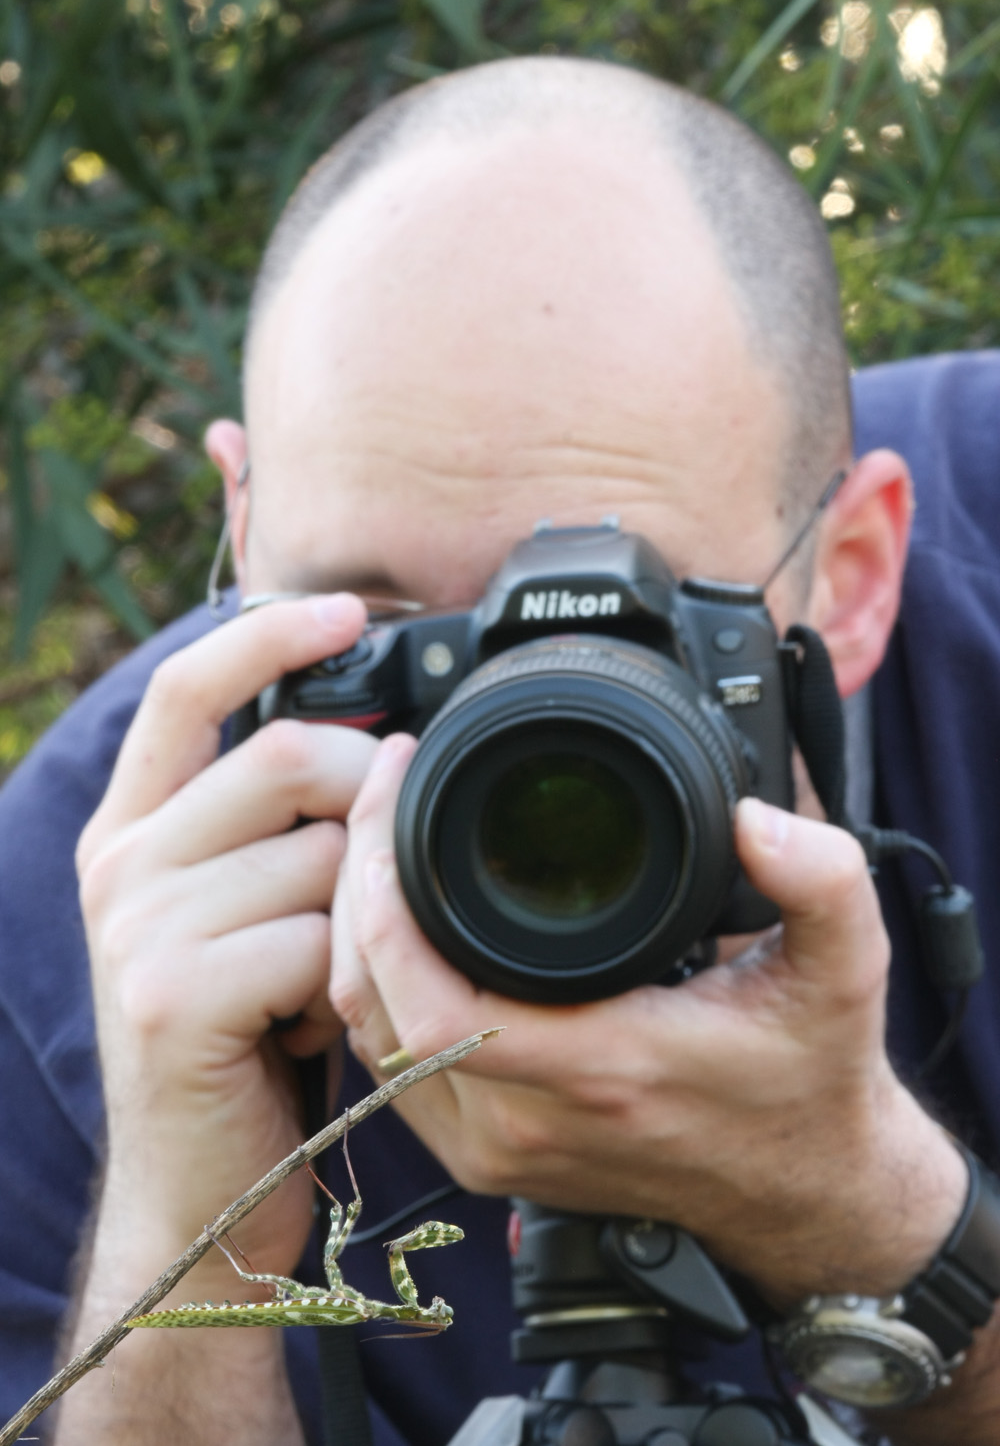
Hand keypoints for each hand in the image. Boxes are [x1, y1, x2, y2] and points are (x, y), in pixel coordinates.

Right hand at [76, 594, 375, 1288]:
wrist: (195, 1187)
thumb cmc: (243, 1038)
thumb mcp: (236, 913)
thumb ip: (270, 828)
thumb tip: (372, 745)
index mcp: (133, 830)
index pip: (186, 687)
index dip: (266, 633)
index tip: (344, 609)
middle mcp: (121, 865)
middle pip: (286, 756)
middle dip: (368, 803)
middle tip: (374, 874)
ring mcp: (140, 928)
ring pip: (323, 854)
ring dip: (359, 915)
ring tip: (324, 974)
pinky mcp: (177, 995)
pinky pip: (321, 940)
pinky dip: (346, 982)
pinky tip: (310, 1025)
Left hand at [332, 734, 966, 1303]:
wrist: (804, 1192)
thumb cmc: (810, 1078)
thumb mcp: (845, 969)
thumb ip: (821, 880)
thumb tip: (753, 814)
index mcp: (602, 1071)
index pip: (436, 1009)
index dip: (385, 910)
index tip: (396, 806)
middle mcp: (529, 1122)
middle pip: (377, 1009)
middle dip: (355, 888)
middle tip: (381, 791)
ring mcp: (497, 1150)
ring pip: (368, 1039)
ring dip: (353, 935)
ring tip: (378, 837)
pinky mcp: (486, 1158)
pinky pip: (389, 1067)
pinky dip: (373, 988)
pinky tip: (389, 920)